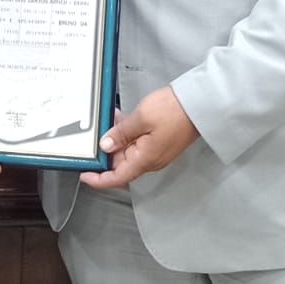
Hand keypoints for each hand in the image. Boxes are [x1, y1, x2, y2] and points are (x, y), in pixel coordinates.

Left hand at [79, 87, 197, 189]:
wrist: (199, 104)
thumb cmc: (174, 112)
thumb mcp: (141, 118)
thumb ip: (120, 133)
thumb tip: (106, 146)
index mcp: (144, 160)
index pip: (117, 178)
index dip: (99, 179)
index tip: (84, 174)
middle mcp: (150, 159)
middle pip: (121, 163)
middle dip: (105, 152)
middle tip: (91, 139)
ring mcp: (155, 150)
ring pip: (128, 150)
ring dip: (115, 138)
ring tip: (105, 122)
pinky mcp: (159, 140)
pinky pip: (138, 140)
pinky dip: (126, 132)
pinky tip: (119, 118)